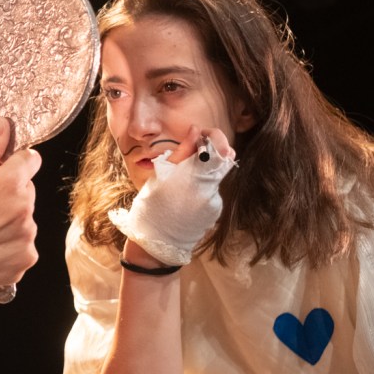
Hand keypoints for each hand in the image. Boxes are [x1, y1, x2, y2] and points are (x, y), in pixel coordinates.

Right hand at [0, 117, 40, 290]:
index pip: (31, 159)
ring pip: (26, 218)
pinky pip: (24, 244)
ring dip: (11, 219)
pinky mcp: (26, 258)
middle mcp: (25, 209)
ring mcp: (28, 236)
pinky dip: (10, 244)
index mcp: (10, 183)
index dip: (15, 162)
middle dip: (10, 193)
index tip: (0, 171)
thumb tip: (4, 126)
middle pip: (27, 190)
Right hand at [110, 125, 234, 265]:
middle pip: (221, 162)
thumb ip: (182, 152)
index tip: (200, 136)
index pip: (220, 148)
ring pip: (214, 178)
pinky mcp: (215, 213)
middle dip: (209, 155)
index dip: (213, 138)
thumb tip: (195, 129)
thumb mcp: (161, 174)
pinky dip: (201, 191)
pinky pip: (211, 194)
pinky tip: (184, 200)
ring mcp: (215, 202)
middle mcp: (210, 189)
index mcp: (195, 176)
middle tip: (191, 156)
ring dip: (202, 175)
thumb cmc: (152, 206)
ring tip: (180, 185)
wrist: (155, 244)